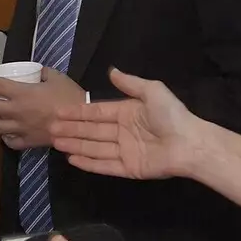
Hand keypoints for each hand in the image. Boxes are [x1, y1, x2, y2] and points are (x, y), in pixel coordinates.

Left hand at [0, 68, 84, 149]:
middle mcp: (17, 111)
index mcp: (22, 93)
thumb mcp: (56, 76)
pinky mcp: (28, 141)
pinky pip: (9, 141)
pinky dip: (6, 135)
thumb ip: (41, 72)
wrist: (83, 121)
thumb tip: (35, 71)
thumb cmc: (70, 96)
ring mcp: (21, 128)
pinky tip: (10, 130)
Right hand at [49, 68, 204, 179]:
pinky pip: (104, 165)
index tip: (59, 111)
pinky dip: (88, 162)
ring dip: (75, 144)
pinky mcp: (128, 169)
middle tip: (50, 128)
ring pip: (94, 147)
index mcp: (127, 112)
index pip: (97, 112)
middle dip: (71, 129)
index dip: (78, 112)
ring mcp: (125, 151)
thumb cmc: (172, 115)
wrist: (190, 143)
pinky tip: (72, 158)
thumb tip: (111, 71)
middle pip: (92, 130)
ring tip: (56, 142)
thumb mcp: (153, 91)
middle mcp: (123, 132)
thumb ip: (130, 83)